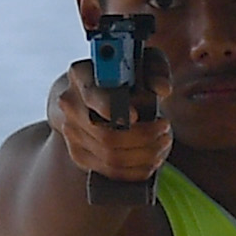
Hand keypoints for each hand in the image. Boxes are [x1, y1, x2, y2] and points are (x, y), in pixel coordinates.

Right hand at [47, 53, 168, 193]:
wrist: (93, 97)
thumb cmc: (123, 76)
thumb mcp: (142, 64)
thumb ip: (155, 70)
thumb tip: (162, 88)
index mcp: (80, 75)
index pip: (92, 96)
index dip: (114, 110)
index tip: (137, 115)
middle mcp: (69, 104)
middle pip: (107, 136)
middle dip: (144, 137)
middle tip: (165, 128)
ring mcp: (71, 132)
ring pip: (112, 157)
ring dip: (146, 155)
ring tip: (164, 141)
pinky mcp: (79, 155)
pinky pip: (112, 171)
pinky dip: (139, 169)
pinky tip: (154, 158)